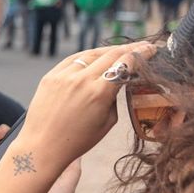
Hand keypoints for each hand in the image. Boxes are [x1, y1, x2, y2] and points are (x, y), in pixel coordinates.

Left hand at [16, 41, 156, 165]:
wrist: (42, 145)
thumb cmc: (77, 140)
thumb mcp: (107, 121)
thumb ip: (114, 97)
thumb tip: (118, 82)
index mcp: (99, 93)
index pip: (124, 64)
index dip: (140, 54)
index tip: (151, 49)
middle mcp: (81, 79)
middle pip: (110, 55)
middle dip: (129, 49)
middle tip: (142, 46)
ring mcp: (63, 75)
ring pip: (90, 54)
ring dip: (108, 50)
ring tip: (120, 50)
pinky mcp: (50, 76)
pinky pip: (72, 59)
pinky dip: (87, 55)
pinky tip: (95, 55)